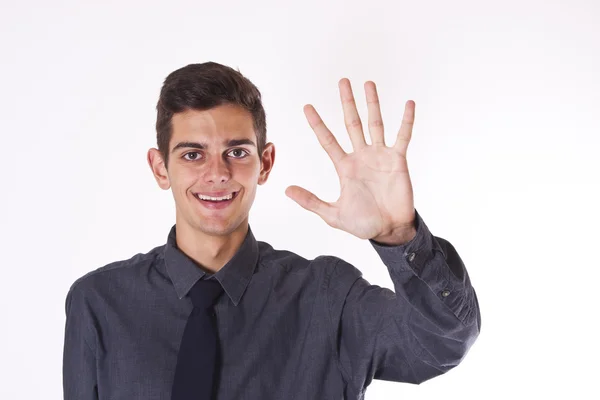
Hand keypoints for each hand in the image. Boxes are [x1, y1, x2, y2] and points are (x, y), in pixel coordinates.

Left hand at [285, 79, 416, 243]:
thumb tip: (287, 190)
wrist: (389, 231)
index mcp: (345, 167)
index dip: (317, 124)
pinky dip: (406, 121)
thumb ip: (311, 201)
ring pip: (375, 123)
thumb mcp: (333, 215)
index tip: (307, 107)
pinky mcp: (398, 160)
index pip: (328, 140)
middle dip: (347, 102)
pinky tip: (408, 104)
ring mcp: (380, 156)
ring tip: (368, 83)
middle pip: (352, 123)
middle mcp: (361, 156)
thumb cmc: (363, 223)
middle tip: (342, 81)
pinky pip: (402, 136)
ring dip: (372, 103)